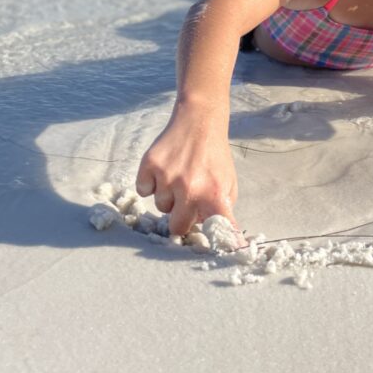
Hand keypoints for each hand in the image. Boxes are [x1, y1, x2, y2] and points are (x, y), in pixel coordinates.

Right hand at [135, 104, 242, 239]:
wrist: (199, 121)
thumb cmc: (214, 156)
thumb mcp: (228, 182)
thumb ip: (222, 209)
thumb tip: (218, 236)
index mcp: (214, 194)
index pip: (219, 229)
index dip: (221, 242)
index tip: (224, 251)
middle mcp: (190, 188)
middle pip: (177, 228)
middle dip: (180, 220)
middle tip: (185, 203)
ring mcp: (167, 177)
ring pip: (160, 207)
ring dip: (167, 197)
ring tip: (178, 177)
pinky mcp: (149, 166)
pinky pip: (144, 190)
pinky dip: (150, 184)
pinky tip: (163, 170)